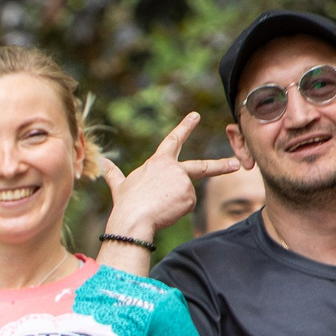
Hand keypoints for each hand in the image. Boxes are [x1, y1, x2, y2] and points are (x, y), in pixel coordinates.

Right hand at [96, 112, 239, 241]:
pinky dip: (176, 212)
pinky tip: (165, 213)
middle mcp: (175, 168)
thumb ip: (114, 174)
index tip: (195, 115)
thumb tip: (101, 163)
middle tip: (234, 164)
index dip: (185, 127)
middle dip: (220, 165)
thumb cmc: (125, 203)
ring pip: (184, 196)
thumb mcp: (120, 186)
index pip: (174, 140)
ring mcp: (184, 182)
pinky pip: (185, 206)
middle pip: (201, 167)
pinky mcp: (189, 196)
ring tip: (157, 208)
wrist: (133, 220)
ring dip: (173, 204)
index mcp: (158, 162)